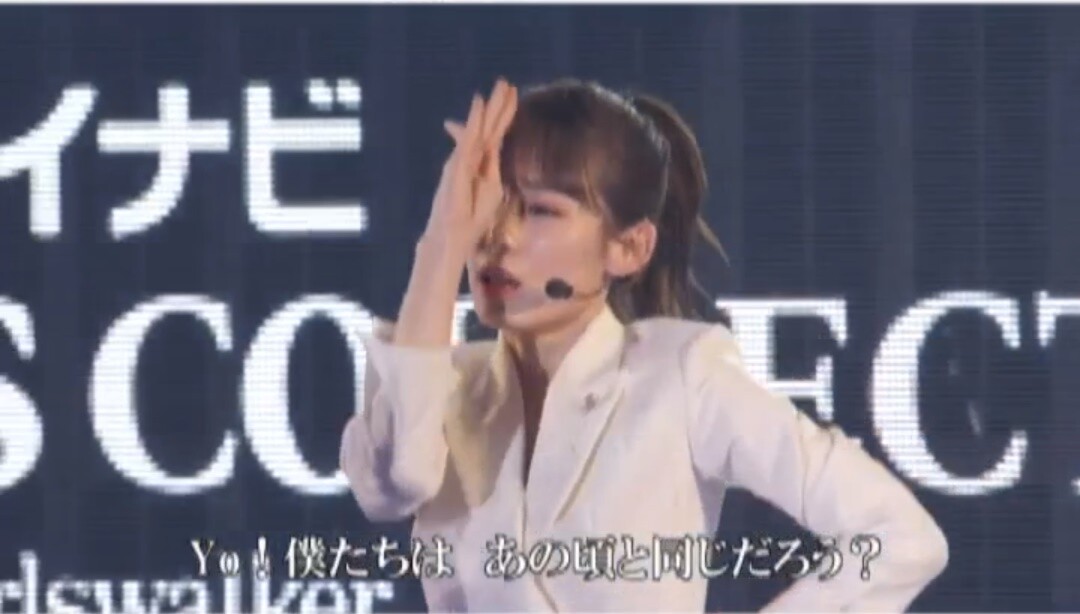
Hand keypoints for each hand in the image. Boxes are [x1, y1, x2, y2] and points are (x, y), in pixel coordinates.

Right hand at [423, 78, 517, 251]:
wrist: (447, 237)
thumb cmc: (467, 221)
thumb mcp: (486, 195)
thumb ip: (488, 174)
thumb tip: (489, 157)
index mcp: (483, 167)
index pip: (495, 137)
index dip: (503, 116)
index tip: (512, 95)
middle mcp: (471, 159)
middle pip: (488, 128)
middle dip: (498, 105)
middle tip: (505, 81)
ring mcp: (463, 161)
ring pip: (480, 129)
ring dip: (490, 108)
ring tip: (500, 86)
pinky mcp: (457, 167)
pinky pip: (469, 140)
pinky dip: (474, 121)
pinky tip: (479, 104)